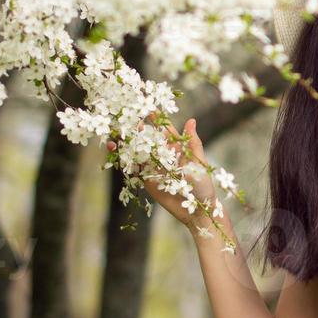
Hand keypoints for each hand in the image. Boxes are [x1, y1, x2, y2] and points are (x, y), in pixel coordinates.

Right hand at [105, 115, 218, 232]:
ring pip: (137, 151)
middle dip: (135, 128)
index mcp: (176, 147)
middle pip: (147, 138)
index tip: (146, 106)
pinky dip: (123, 159)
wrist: (196, 211)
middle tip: (124, 118)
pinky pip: (133, 167)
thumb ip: (192, 143)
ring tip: (114, 133)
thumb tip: (191, 120)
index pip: (164, 129)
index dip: (155, 118)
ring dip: (126, 142)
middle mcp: (163, 155)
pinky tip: (114, 150)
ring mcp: (153, 166)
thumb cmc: (203, 184)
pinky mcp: (146, 179)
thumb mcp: (199, 162)